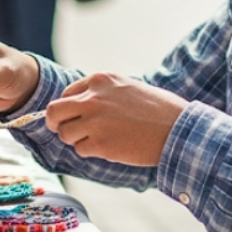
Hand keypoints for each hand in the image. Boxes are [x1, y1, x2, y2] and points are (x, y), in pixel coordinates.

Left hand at [44, 73, 186, 166]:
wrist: (178, 129)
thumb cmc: (158, 109)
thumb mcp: (126, 87)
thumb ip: (102, 92)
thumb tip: (79, 105)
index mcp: (100, 80)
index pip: (66, 93)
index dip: (69, 108)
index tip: (76, 116)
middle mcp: (93, 98)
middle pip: (54, 111)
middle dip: (56, 123)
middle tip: (66, 130)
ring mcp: (94, 121)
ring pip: (65, 134)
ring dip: (76, 140)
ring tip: (98, 139)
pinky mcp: (100, 143)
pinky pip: (80, 150)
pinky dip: (90, 151)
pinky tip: (109, 147)